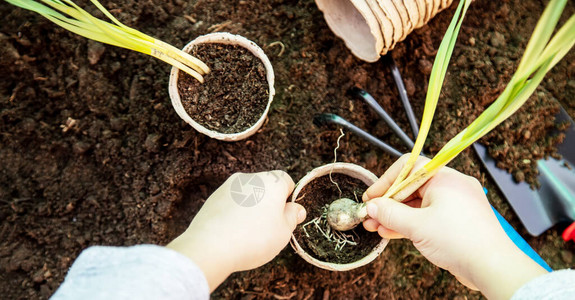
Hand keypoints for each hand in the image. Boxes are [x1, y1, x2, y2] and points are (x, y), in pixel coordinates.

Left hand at [167, 170, 305, 290]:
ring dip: (251, 209)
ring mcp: (229, 186)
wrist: (211, 246)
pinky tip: (233, 233)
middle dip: (269, 204)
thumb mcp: (284, 232)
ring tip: (248, 234)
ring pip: (248, 195)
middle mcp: (249, 178)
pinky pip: (231, 203)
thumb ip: (292, 217)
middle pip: (266, 187)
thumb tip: (297, 209)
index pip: (286, 181)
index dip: (289, 198)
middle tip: (269, 229)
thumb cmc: (254, 238)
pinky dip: (235, 213)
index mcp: (271, 182)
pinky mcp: (213, 197)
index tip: (287, 216)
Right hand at [362, 155, 546, 298]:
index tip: (372, 197)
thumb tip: (373, 206)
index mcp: (444, 178)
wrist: (492, 267)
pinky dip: (411, 223)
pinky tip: (393, 232)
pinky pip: (428, 216)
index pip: (408, 167)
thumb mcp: (417, 226)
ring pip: (418, 204)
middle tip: (371, 214)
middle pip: (411, 187)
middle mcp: (451, 186)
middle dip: (389, 202)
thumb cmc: (463, 242)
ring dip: (397, 215)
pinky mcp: (457, 221)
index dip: (386, 181)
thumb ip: (390, 214)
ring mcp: (455, 204)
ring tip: (377, 226)